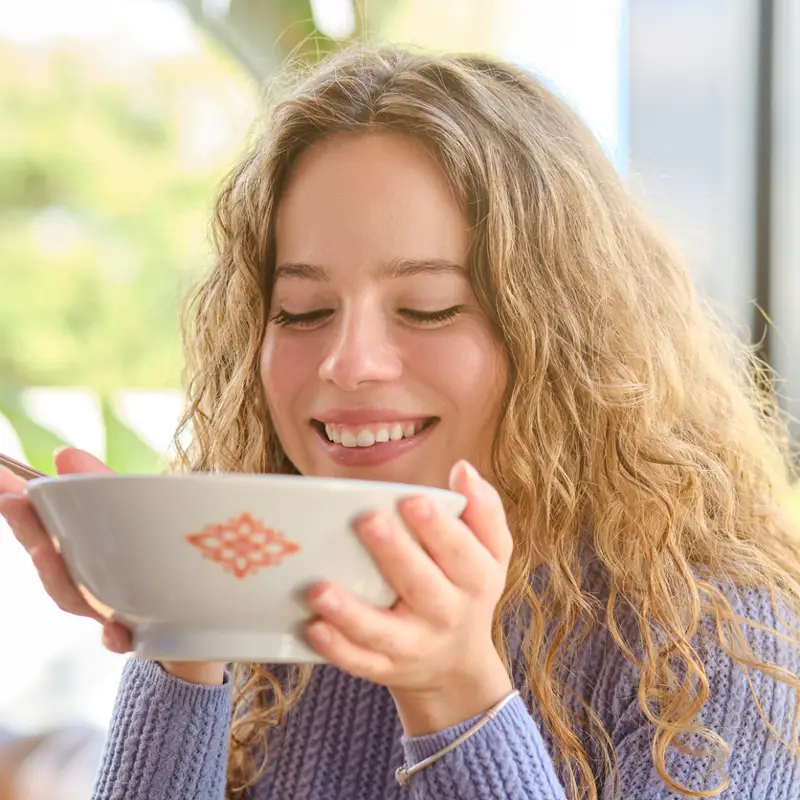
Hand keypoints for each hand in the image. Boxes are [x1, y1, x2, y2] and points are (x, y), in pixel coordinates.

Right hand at [0, 447, 223, 685]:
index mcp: (83, 552)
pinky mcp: (145, 635)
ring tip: (45, 552)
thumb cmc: (160, 561)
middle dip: (28, 530)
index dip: (18, 508)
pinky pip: (125, 640)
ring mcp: (112, 610)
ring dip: (59, 577)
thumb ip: (101, 485)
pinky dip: (115, 637)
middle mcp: (89, 583)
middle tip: (8, 498)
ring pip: (77, 598)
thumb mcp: (139, 515)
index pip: (42, 528)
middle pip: (51, 561)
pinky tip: (115, 631)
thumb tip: (61, 454)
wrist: (207, 618)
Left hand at [304, 460, 513, 735]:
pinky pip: (360, 663)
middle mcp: (446, 614)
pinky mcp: (385, 668)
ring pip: (382, 632)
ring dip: (350, 612)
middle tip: (368, 520)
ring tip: (319, 588)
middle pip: (421, 586)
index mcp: (475, 579)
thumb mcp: (491, 552)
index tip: (411, 500)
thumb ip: (483, 509)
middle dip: (395, 554)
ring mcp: (414, 646)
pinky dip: (336, 649)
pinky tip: (313, 626)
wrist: (458, 664)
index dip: (437, 527)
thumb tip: (464, 469)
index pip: (460, 551)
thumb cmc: (467, 588)